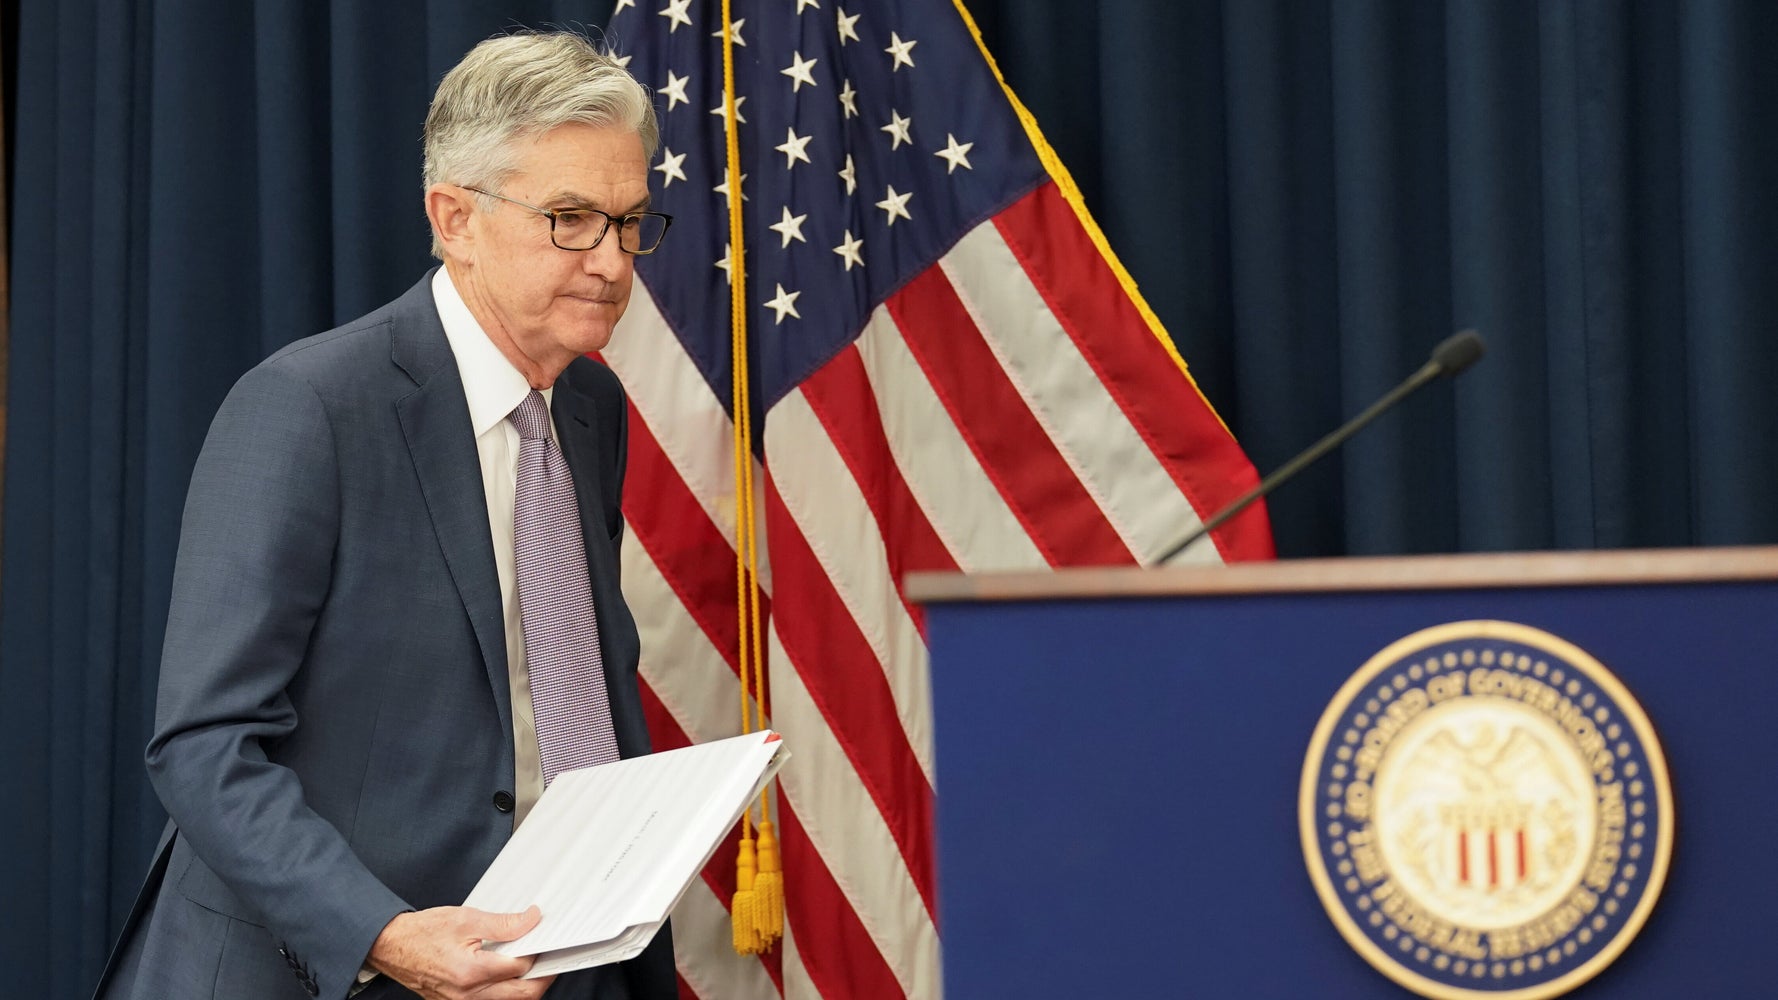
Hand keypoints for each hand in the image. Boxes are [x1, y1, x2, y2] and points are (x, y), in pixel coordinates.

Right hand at [366, 905, 557, 998]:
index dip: (539, 950)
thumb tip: (531, 920)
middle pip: (524, 995)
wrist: (392, 946)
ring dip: (527, 986)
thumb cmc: (422, 933)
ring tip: (533, 964)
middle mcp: (468, 995)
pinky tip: (510, 975)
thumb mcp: (466, 919)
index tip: (548, 937)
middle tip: (551, 957)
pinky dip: (507, 991)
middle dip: (543, 977)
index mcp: (471, 972)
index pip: (521, 967)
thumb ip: (503, 923)